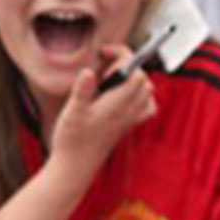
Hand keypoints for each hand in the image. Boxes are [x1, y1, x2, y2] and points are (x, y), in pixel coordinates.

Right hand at [46, 49, 157, 179]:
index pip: (136, 72)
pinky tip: (121, 96)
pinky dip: (140, 97)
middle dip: (127, 65)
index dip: (123, 56)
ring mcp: (130, 119)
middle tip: (105, 68)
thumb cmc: (72, 141)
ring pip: (146, 92)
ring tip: (111, 80)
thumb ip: (83, 90)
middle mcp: (129, 111)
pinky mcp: (127, 125)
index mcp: (118, 104)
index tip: (104, 52)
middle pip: (143, 79)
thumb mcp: (72, 112)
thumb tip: (89, 71)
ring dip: (133, 79)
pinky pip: (146, 108)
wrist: (76, 167)